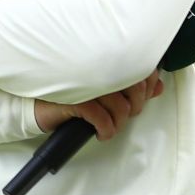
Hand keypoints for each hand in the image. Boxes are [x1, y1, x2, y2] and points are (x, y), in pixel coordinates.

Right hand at [35, 71, 162, 141]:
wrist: (37, 106)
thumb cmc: (71, 96)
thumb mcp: (106, 91)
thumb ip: (133, 86)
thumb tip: (157, 86)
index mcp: (105, 60)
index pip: (139, 69)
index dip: (146, 87)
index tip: (140, 99)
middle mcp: (96, 68)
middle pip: (134, 87)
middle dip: (134, 107)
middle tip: (124, 115)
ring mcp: (83, 83)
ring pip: (119, 105)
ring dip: (118, 122)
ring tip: (110, 127)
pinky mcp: (71, 98)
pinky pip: (100, 116)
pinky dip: (106, 129)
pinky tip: (101, 133)